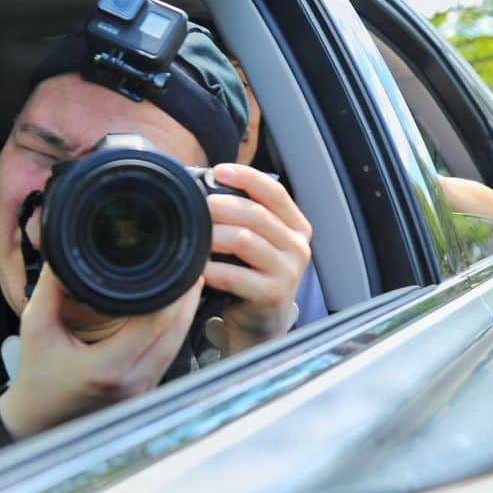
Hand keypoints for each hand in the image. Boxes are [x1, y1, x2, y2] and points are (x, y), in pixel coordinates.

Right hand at [0, 264, 202, 437]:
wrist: (37, 419)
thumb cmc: (36, 375)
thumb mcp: (36, 327)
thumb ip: (52, 287)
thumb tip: (63, 252)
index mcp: (107, 367)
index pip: (155, 324)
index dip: (174, 294)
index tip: (179, 267)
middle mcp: (132, 382)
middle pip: (176, 333)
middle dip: (187, 299)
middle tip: (191, 268)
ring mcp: (142, 391)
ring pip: (178, 346)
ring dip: (185, 315)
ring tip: (187, 285)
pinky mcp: (145, 393)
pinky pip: (170, 357)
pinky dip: (175, 332)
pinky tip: (174, 312)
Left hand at [203, 163, 310, 355]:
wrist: (261, 322)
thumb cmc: (252, 274)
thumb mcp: (259, 241)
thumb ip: (245, 215)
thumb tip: (208, 184)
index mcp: (296, 226)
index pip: (274, 192)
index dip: (246, 177)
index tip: (218, 170)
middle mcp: (298, 247)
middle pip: (256, 214)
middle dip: (221, 206)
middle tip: (197, 207)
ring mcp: (288, 272)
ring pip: (245, 240)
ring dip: (214, 235)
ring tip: (195, 236)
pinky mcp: (272, 295)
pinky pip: (236, 275)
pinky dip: (213, 268)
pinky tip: (199, 266)